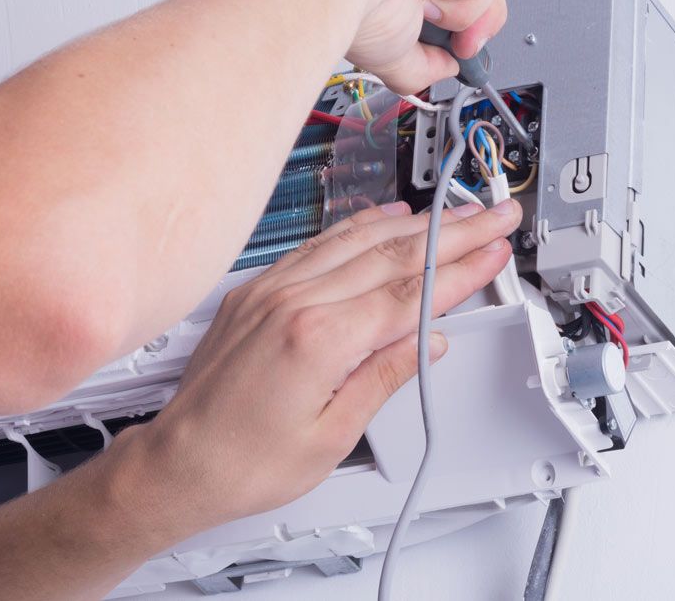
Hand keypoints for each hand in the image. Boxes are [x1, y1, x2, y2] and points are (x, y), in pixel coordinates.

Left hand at [129, 198, 521, 533]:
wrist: (180, 463)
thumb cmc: (245, 463)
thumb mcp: (333, 436)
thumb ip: (383, 378)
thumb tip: (427, 343)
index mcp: (317, 339)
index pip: (409, 294)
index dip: (460, 270)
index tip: (495, 251)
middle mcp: (292, 302)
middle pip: (390, 256)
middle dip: (450, 233)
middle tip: (492, 216)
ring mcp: (270, 291)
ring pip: (354, 242)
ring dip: (410, 223)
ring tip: (452, 211)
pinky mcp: (255, 292)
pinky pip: (316, 246)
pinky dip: (356, 229)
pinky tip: (382, 220)